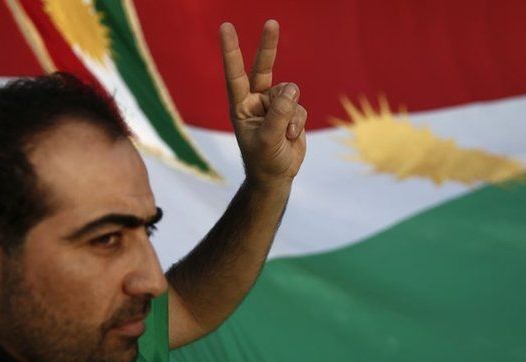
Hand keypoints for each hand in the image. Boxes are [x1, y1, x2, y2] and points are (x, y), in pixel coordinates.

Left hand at [220, 20, 306, 190]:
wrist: (277, 175)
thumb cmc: (264, 160)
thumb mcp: (268, 140)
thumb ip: (279, 114)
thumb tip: (292, 88)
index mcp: (241, 106)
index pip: (235, 74)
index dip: (231, 51)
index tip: (225, 27)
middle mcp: (256, 101)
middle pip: (263, 68)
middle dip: (268, 47)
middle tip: (271, 22)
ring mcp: (274, 104)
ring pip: (290, 93)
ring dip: (291, 115)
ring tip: (285, 134)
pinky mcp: (290, 111)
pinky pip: (300, 106)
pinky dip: (298, 122)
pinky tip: (291, 136)